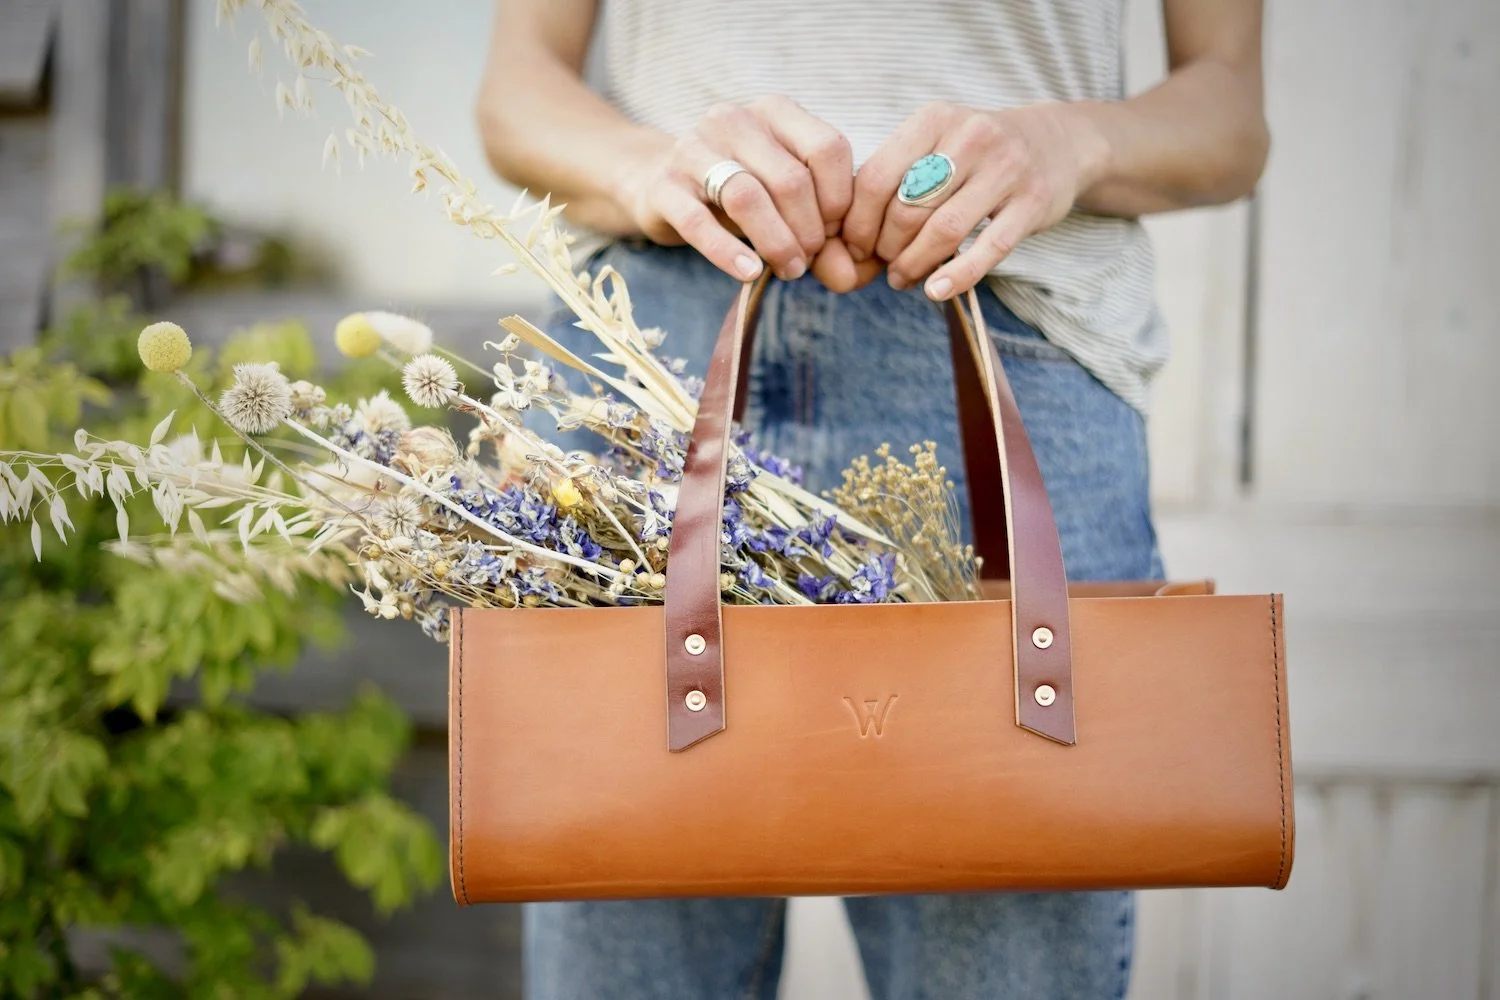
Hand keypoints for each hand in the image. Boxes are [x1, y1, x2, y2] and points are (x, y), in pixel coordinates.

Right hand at [613, 96, 878, 288]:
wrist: (659, 182)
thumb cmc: (739, 189)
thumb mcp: (783, 196)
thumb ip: (821, 228)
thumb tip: (848, 277)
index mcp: (774, 110)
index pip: (827, 148)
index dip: (841, 199)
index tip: (837, 233)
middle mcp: (733, 119)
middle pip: (790, 179)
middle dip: (810, 230)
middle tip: (810, 259)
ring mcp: (693, 149)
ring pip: (747, 197)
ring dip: (777, 243)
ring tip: (789, 270)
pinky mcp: (663, 186)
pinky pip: (699, 223)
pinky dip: (728, 252)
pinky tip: (750, 272)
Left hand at [841, 102, 1106, 299]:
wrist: (1058, 142)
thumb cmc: (978, 154)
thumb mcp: (936, 144)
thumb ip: (896, 179)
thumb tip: (846, 238)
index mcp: (935, 119)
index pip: (877, 178)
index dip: (858, 222)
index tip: (854, 247)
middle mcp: (971, 136)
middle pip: (907, 209)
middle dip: (886, 248)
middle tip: (883, 266)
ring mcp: (1006, 168)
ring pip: (943, 230)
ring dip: (914, 264)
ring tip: (904, 278)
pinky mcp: (1033, 202)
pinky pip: (988, 248)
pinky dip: (957, 275)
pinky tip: (936, 290)